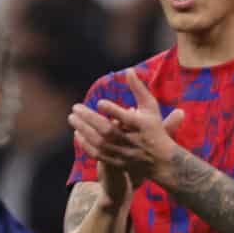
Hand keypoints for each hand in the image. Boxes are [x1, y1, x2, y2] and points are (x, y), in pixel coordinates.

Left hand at [70, 70, 187, 184]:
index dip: (112, 110)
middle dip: (89, 119)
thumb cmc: (153, 128)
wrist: (161, 160)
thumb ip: (139, 89)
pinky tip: (77, 134)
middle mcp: (133, 140)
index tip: (100, 103)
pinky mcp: (118, 162)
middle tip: (75, 107)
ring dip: (84, 129)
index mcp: (142, 126)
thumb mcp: (151, 108)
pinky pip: (98, 154)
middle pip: (108, 130)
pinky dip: (86, 144)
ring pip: (100, 142)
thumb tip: (129, 70)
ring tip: (72, 118)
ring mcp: (124, 153)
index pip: (126, 118)